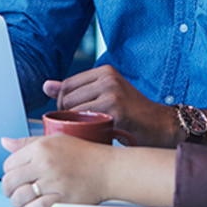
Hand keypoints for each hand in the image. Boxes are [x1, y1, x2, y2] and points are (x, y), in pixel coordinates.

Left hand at [0, 135, 115, 206]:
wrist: (107, 169)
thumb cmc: (82, 154)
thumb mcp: (54, 140)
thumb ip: (27, 143)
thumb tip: (4, 142)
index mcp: (41, 148)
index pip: (8, 164)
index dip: (8, 173)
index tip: (14, 177)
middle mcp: (45, 164)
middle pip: (10, 182)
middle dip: (7, 190)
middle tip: (11, 192)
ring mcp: (54, 183)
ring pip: (20, 197)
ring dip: (16, 203)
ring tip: (20, 202)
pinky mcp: (62, 200)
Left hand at [42, 65, 178, 146]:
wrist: (161, 126)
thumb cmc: (132, 113)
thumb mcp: (105, 95)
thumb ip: (76, 90)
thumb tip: (45, 85)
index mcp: (105, 71)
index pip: (67, 84)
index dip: (63, 102)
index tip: (72, 115)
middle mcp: (108, 78)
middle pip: (66, 98)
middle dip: (66, 115)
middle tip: (80, 126)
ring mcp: (112, 94)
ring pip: (72, 110)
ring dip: (75, 124)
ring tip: (89, 130)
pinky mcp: (115, 111)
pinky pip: (84, 121)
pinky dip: (84, 131)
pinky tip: (96, 134)